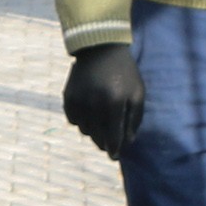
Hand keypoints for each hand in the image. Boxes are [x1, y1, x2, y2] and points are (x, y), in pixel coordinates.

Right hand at [61, 42, 145, 160]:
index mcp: (114, 103)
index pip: (113, 137)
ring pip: (85, 131)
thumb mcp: (137, 92)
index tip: (115, 156)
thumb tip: (127, 143)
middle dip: (104, 143)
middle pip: (97, 138)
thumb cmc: (124, 72)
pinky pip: (74, 120)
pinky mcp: (68, 98)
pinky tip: (89, 111)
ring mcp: (79, 101)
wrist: (100, 49)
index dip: (114, 150)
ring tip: (100, 121)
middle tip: (108, 144)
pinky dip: (81, 120)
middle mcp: (94, 104)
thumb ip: (134, 119)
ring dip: (93, 131)